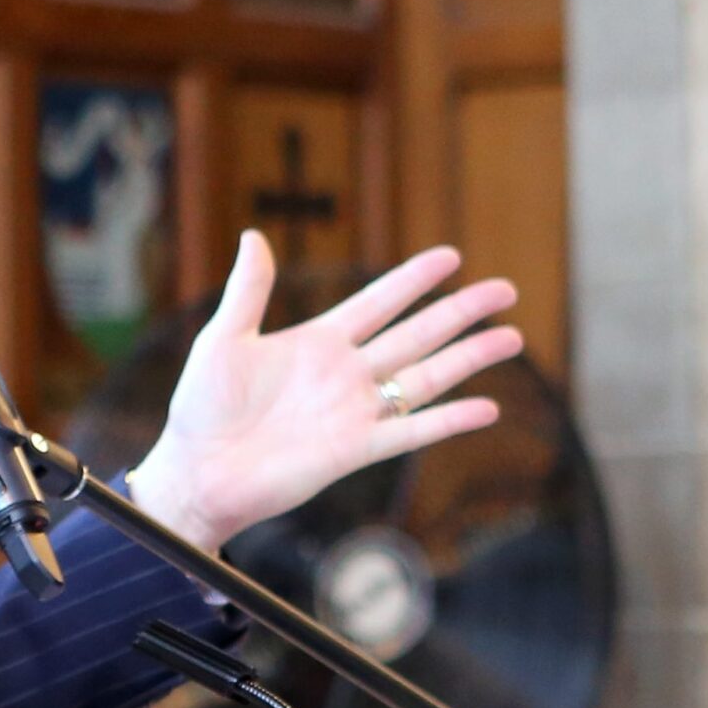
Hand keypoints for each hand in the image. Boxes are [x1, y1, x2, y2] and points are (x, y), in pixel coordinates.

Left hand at [129, 232, 521, 550]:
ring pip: (425, 377)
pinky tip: (486, 408)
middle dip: (460, 312)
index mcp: (316, 342)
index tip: (451, 256)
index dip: (412, 279)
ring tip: (512, 337)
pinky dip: (448, 420)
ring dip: (469, 358)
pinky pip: (411, 431)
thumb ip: (248, 291)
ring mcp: (354, 411)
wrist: (196, 472)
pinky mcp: (355, 449)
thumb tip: (253, 235)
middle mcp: (344, 373)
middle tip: (504, 289)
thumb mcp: (221, 340)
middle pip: (415, 334)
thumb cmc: (201, 409)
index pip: (377, 302)